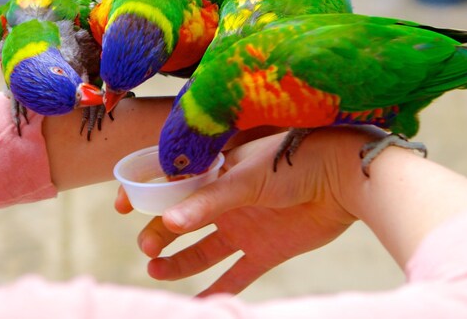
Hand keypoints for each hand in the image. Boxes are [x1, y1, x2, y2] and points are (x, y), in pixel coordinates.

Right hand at [115, 127, 379, 295]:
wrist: (344, 180)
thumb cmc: (294, 162)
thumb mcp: (246, 178)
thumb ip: (209, 201)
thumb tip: (169, 224)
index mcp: (217, 173)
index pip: (172, 184)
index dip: (144, 194)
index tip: (121, 206)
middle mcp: (226, 201)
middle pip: (182, 222)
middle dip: (159, 233)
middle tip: (147, 247)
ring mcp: (245, 227)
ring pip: (202, 250)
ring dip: (178, 262)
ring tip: (155, 270)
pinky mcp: (266, 251)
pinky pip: (235, 276)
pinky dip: (216, 292)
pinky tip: (196, 305)